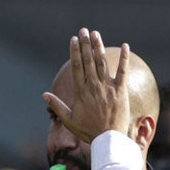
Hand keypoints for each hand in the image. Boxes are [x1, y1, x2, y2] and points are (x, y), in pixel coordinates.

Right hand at [43, 28, 135, 143]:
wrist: (108, 139)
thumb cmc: (88, 131)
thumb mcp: (69, 119)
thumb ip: (57, 106)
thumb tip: (44, 95)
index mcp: (81, 92)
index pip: (77, 67)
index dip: (75, 52)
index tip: (73, 39)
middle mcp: (93, 87)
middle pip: (88, 61)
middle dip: (85, 44)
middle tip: (83, 30)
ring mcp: (108, 88)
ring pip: (102, 63)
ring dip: (99, 47)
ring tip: (95, 34)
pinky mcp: (120, 91)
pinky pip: (123, 71)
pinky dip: (124, 58)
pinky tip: (125, 46)